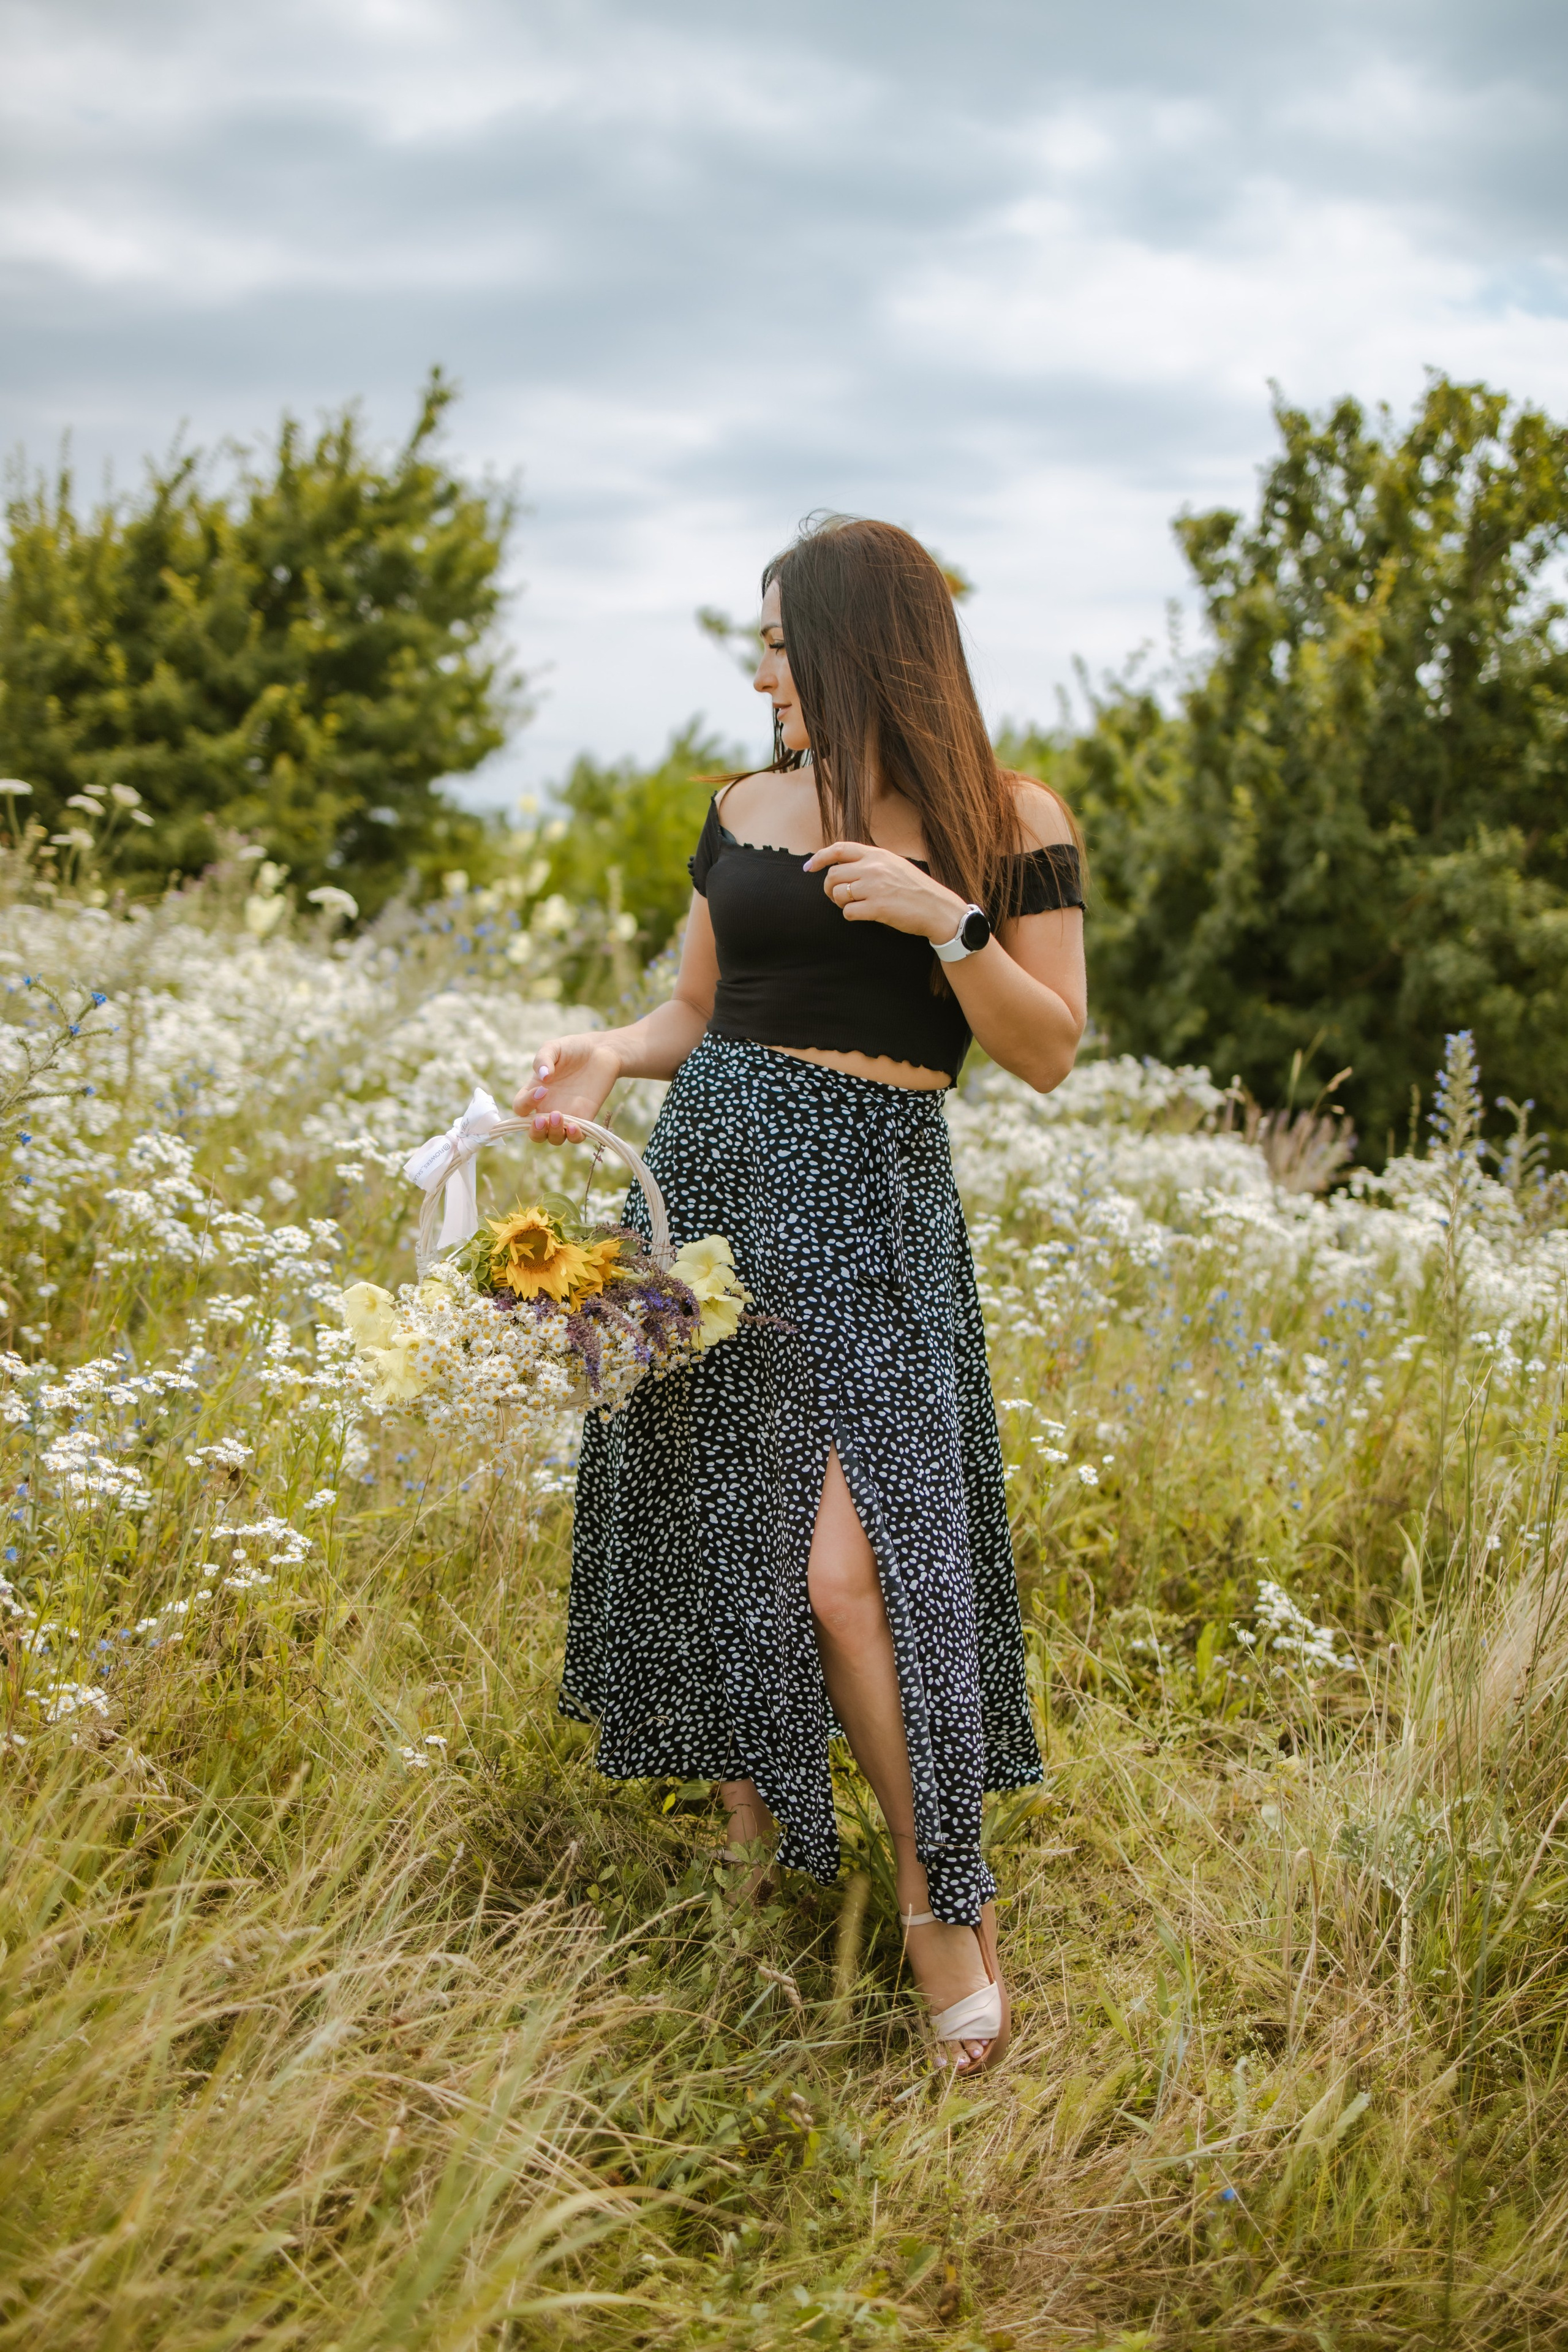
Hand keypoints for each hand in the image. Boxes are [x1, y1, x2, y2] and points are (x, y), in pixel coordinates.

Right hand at [514, 1032, 621, 1142]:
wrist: (601, 1051)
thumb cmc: (573, 1049)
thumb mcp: (553, 1048)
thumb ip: (543, 1059)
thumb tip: (543, 1077)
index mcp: (534, 1092)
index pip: (521, 1108)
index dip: (525, 1104)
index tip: (542, 1090)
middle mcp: (548, 1107)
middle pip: (534, 1132)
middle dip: (535, 1131)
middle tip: (543, 1119)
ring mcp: (566, 1115)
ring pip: (553, 1138)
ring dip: (553, 1134)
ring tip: (559, 1116)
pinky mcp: (584, 1119)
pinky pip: (576, 1138)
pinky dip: (573, 1137)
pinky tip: (574, 1126)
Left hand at [803, 842, 967, 943]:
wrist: (937, 908)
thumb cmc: (916, 889)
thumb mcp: (894, 865)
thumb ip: (871, 862)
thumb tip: (842, 865)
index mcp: (877, 854)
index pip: (839, 849)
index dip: (819, 858)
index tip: (809, 867)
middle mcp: (873, 867)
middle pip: (833, 875)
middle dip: (830, 889)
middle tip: (839, 898)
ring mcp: (875, 887)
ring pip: (837, 893)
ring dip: (840, 903)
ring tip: (853, 906)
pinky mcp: (877, 907)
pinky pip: (848, 912)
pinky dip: (851, 916)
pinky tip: (863, 916)